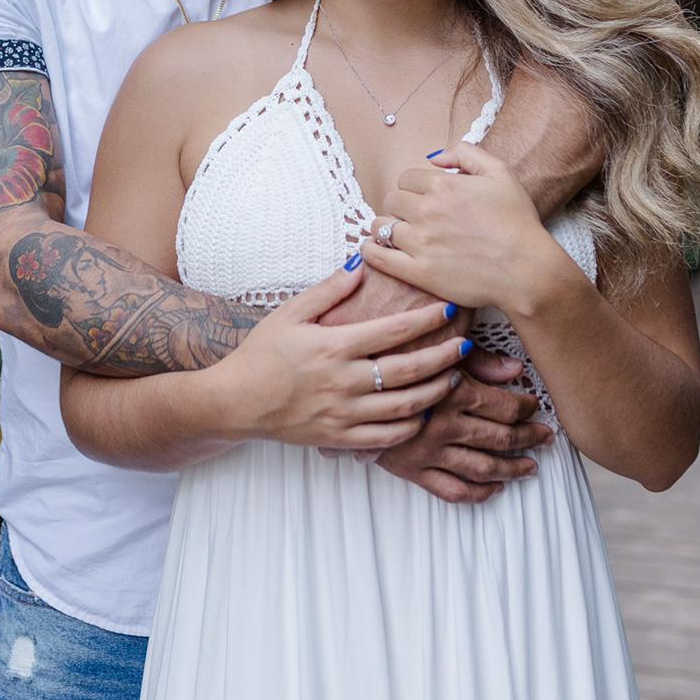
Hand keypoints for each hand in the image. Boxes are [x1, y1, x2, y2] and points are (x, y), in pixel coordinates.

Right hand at [226, 263, 473, 451]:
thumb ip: (329, 289)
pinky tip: (424, 413)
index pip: (392, 330)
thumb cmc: (262, 353)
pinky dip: (411, 426)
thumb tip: (361, 262)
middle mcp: (342, 381)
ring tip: (453, 378)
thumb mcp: (291, 312)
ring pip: (404, 406)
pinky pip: (386, 437)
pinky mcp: (339, 437)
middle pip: (408, 370)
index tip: (449, 309)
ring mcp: (343, 413)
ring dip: (435, 392)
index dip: (426, 319)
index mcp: (333, 346)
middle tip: (465, 346)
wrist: (235, 401)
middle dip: (443, 357)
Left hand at [364, 140, 555, 311]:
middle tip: (413, 216)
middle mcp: (426, 211)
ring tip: (397, 233)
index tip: (424, 197)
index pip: (407, 178)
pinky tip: (376, 249)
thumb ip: (466, 153)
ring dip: (386, 227)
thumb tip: (433, 156)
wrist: (527, 270)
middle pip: (391, 200)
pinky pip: (378, 257)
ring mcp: (420, 243)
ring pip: (380, 226)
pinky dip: (371, 251)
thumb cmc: (518, 222)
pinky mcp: (418, 272)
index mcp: (443, 186)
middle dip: (400, 205)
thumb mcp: (501, 173)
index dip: (415, 186)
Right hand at [377, 353, 553, 503]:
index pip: (505, 406)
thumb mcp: (430, 344)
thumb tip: (514, 369)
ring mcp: (428, 451)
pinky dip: (478, 493)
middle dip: (529, 438)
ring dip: (512, 468)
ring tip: (531, 467)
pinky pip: (452, 490)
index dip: (526, 406)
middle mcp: (444, 425)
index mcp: (452, 392)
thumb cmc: (387, 355)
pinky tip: (495, 488)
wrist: (338, 381)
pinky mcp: (411, 469)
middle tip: (546, 437)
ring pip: (483, 467)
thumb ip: (476, 358)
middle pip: (501, 438)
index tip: (535, 404)